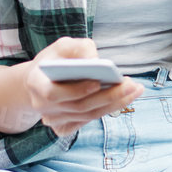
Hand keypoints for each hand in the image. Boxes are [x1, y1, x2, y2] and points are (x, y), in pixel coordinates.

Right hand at [24, 36, 142, 135]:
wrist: (41, 80)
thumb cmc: (55, 59)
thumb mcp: (64, 45)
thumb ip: (79, 47)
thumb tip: (96, 60)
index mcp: (35, 83)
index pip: (52, 93)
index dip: (75, 90)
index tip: (96, 82)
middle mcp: (41, 106)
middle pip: (78, 107)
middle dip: (108, 96)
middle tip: (131, 84)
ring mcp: (52, 119)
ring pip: (87, 116)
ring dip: (114, 104)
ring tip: (135, 89)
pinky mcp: (63, 127)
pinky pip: (89, 120)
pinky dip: (109, 109)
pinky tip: (126, 98)